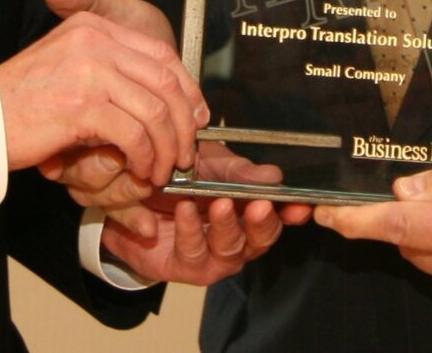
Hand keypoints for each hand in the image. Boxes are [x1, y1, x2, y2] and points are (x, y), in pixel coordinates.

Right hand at [32, 0, 188, 212]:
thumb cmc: (22, 99)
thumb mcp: (67, 66)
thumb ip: (109, 68)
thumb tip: (161, 95)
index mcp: (92, 27)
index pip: (160, 53)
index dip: (186, 88)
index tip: (195, 117)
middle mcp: (94, 41)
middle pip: (166, 81)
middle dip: (184, 122)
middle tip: (185, 152)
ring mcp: (89, 70)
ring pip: (155, 110)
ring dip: (167, 147)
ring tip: (162, 169)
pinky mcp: (82, 104)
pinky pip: (134, 134)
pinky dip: (144, 158)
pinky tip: (141, 171)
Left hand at [73, 139, 303, 244]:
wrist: (131, 193)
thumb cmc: (178, 176)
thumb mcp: (210, 163)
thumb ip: (239, 172)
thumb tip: (275, 177)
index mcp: (249, 211)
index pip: (279, 216)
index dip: (292, 211)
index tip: (301, 203)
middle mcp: (238, 239)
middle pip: (260, 238)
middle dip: (262, 222)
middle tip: (261, 203)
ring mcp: (212, 257)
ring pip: (230, 250)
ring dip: (227, 227)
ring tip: (220, 204)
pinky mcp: (184, 267)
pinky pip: (193, 253)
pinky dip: (190, 231)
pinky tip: (186, 210)